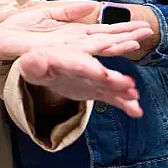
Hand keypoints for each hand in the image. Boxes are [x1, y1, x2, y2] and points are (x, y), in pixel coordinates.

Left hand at [0, 2, 151, 62]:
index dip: (122, 29)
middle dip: (126, 37)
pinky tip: (105, 56)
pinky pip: (74, 57)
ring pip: (95, 49)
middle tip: (148, 33)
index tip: (142, 26)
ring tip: (135, 43)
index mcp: (73, 34)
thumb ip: (69, 10)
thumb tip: (91, 5)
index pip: (103, 31)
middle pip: (105, 40)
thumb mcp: (46, 13)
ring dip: (115, 47)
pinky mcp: (52, 55)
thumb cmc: (17, 28)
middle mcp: (73, 44)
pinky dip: (90, 58)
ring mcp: (64, 50)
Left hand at [15, 48, 142, 116]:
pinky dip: (124, 103)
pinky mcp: (96, 89)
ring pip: (109, 83)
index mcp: (66, 56)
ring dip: (122, 90)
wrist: (46, 69)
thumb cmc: (37, 65)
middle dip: (112, 78)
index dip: (89, 68)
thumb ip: (33, 64)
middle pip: (99, 70)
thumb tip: (33, 61)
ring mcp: (92, 77)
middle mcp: (83, 65)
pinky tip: (136, 110)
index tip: (101, 75)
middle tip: (127, 84)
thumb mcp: (31, 64)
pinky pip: (111, 96)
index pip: (78, 62)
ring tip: (133, 97)